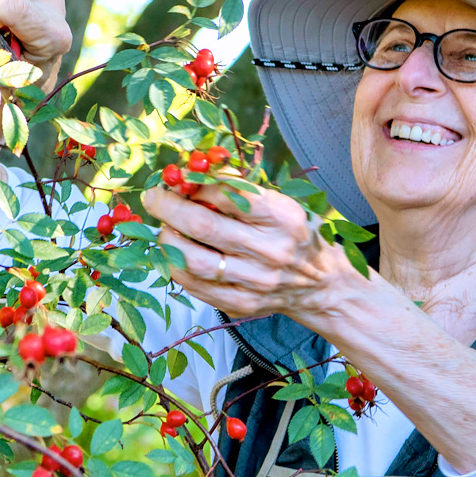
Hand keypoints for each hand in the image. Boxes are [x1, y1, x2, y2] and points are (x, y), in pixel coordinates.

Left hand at [141, 180, 354, 321]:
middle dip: (169, 207)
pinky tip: (174, 252)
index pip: (227, 194)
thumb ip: (240, 190)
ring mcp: (255, 282)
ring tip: (164, 228)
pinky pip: (194, 285)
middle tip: (154, 197)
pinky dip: (175, 265)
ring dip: (168, 238)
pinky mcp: (241, 304)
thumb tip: (193, 172)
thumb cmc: (294, 235)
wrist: (321, 286)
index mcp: (283, 217)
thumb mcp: (279, 203)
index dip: (195, 183)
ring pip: (193, 259)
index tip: (179, 178)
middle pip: (203, 226)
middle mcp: (271, 250)